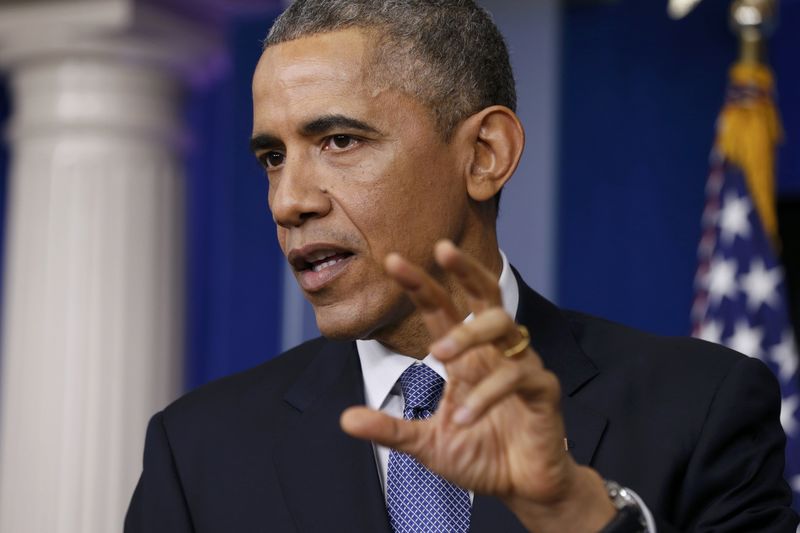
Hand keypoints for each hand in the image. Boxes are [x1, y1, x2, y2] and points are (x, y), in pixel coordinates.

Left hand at [340, 240, 614, 532]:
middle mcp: (493, 353)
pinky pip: (519, 376)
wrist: (523, 487)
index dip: (420, 284)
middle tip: (440, 249)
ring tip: (439, 355)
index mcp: (465, 358)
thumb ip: (390, 429)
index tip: (392, 261)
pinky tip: (464, 416)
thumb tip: (345, 419)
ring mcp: (521, 366)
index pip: (442, 309)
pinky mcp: (543, 390)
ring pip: (503, 324)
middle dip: (464, 269)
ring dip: (469, 333)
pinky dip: (487, 395)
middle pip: (484, 294)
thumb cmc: (481, 456)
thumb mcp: (426, 444)